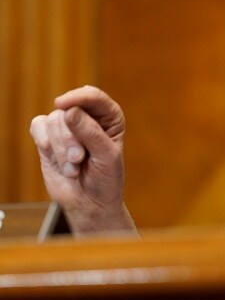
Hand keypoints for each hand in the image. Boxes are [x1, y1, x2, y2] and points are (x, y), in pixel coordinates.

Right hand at [30, 85, 136, 235]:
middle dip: (70, 138)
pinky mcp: (49, 137)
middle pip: (69, 110)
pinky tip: (57, 160)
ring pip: (53, 120)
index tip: (62, 104)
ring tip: (73, 166)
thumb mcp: (106, 157)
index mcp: (110, 117)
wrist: (90, 203)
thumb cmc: (106, 179)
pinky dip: (45, 143)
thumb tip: (70, 111)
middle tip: (79, 159)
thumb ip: (91, 133)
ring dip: (61, 148)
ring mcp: (67, 126)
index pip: (94, 96)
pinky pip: (38, 126)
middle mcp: (89, 117)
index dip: (78, 97)